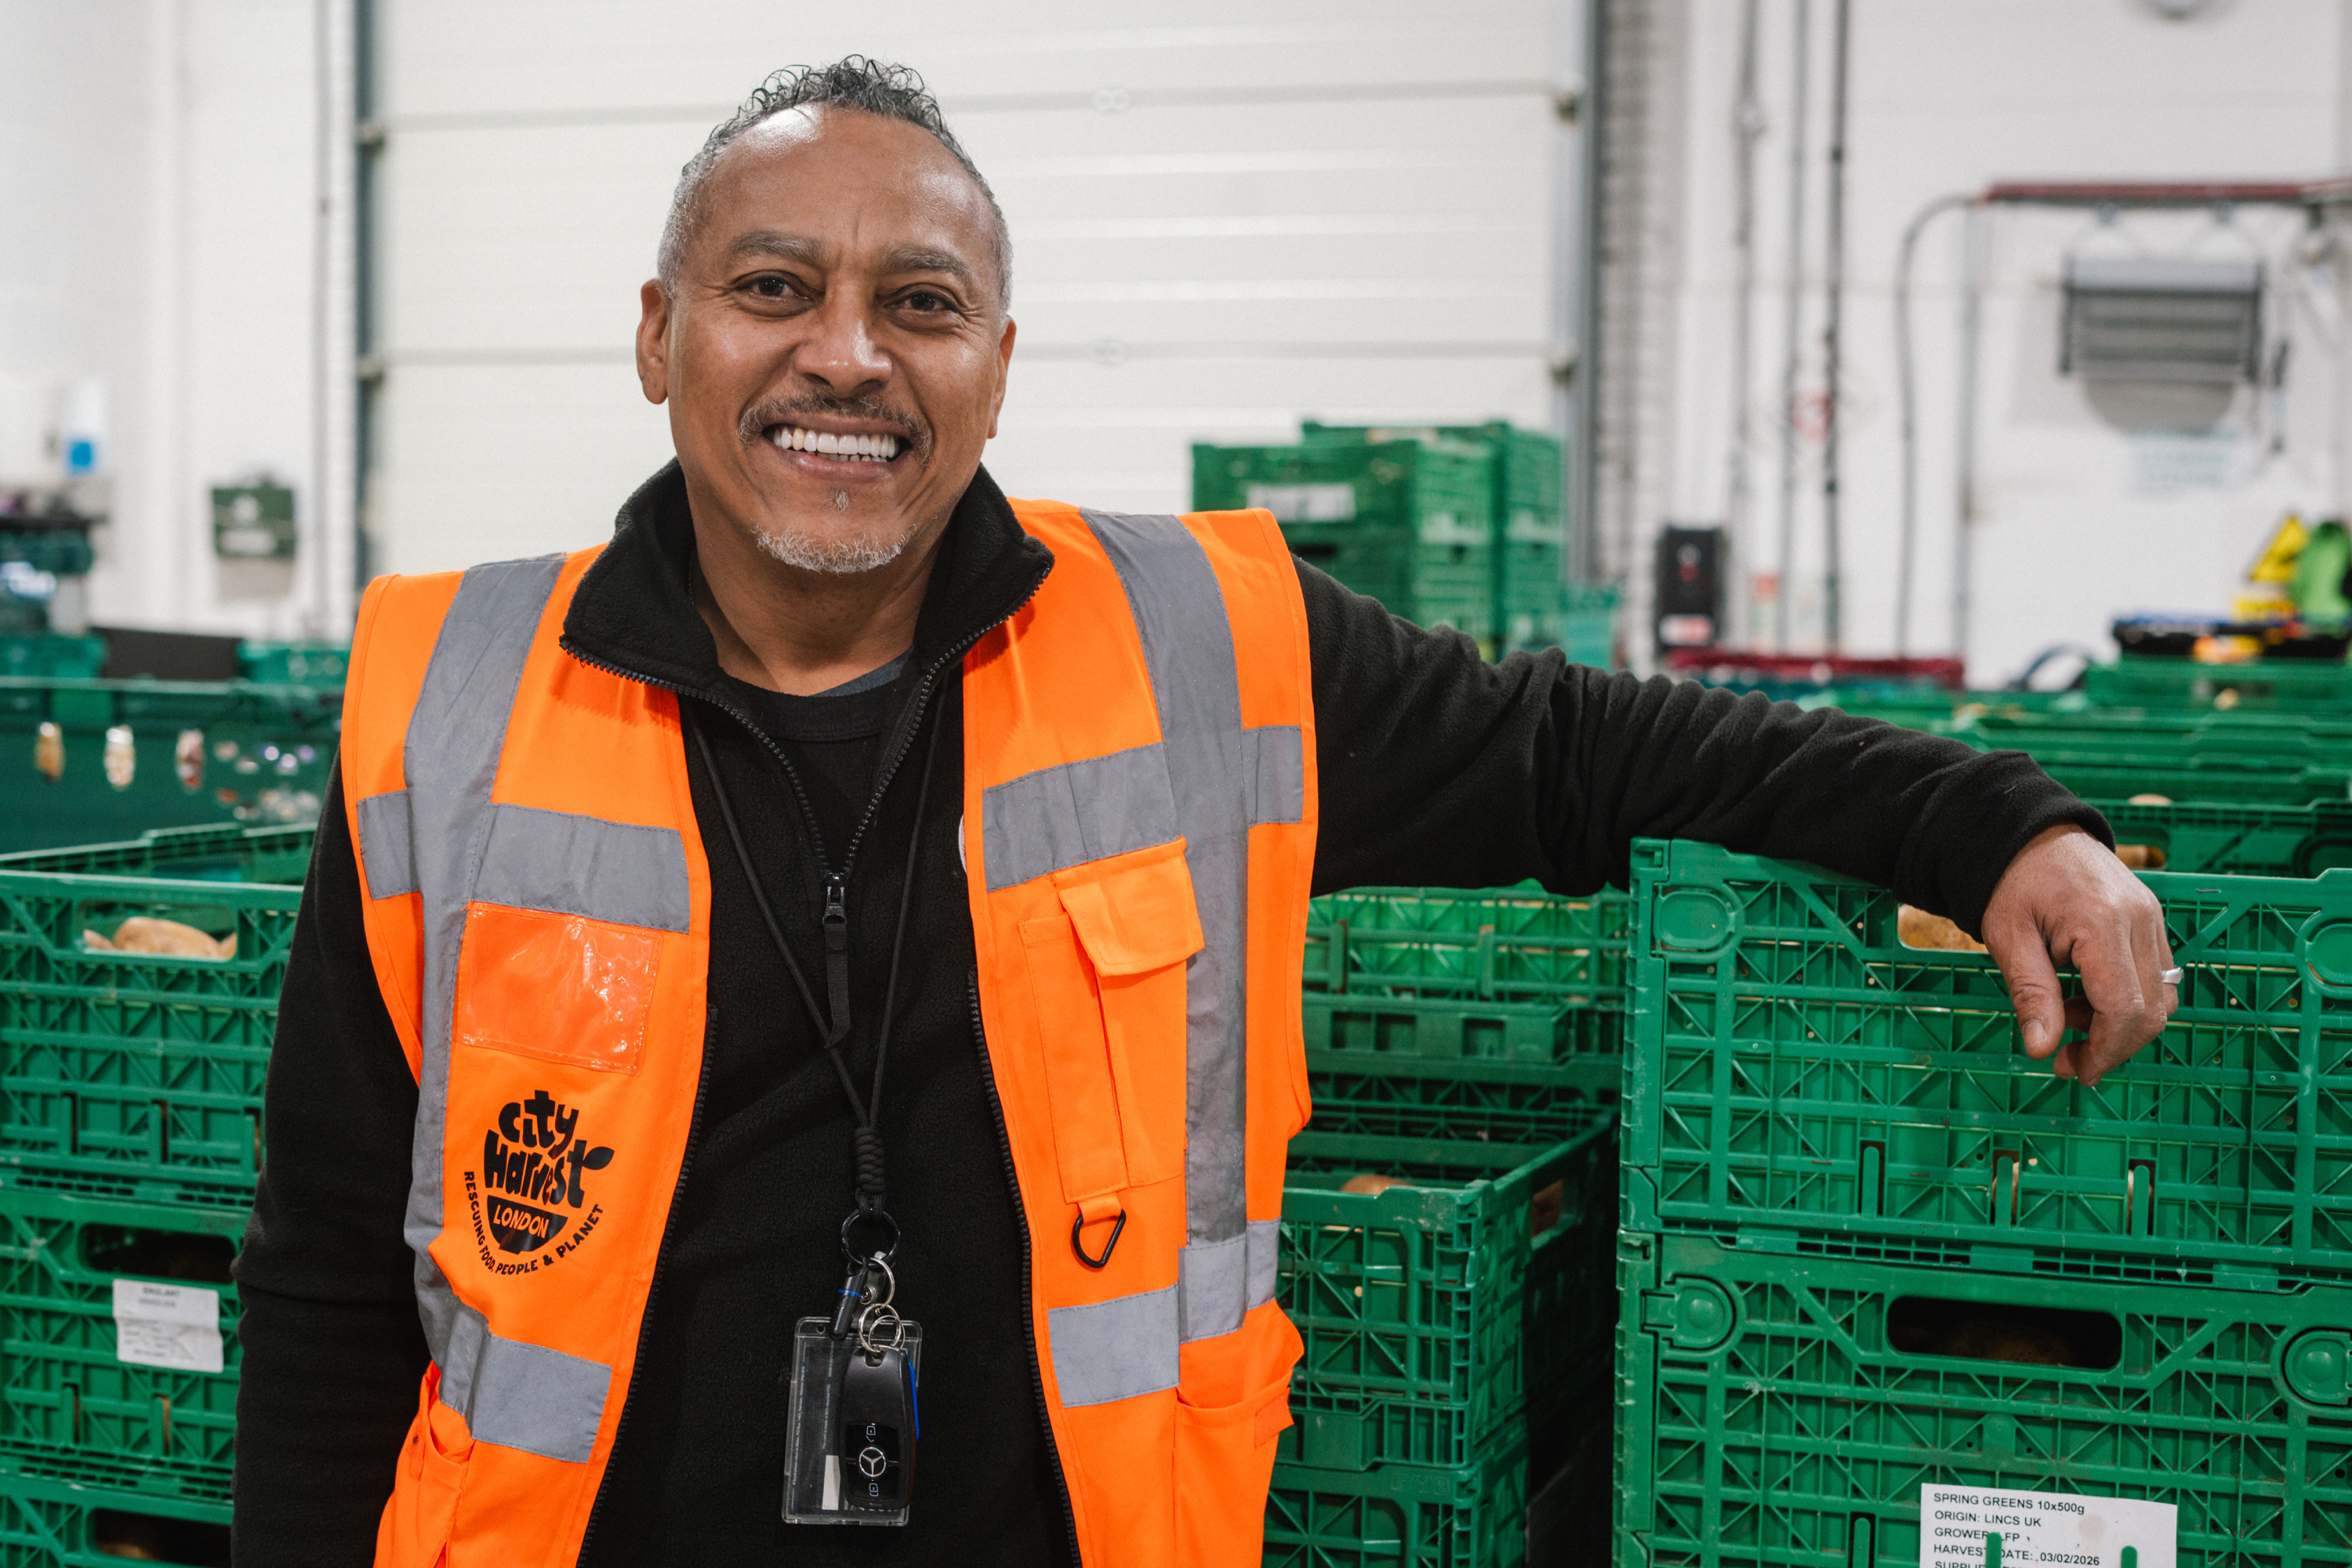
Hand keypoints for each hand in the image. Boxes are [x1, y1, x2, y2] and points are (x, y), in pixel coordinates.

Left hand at [1979, 824, 2176, 1086]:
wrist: (2031, 833)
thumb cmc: (2013, 881)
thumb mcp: (2008, 938)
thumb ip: (2031, 995)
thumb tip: (2041, 1049)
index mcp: (2102, 923)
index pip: (2124, 1008)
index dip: (2103, 1050)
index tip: (2073, 1069)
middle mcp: (2140, 921)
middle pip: (2151, 1010)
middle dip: (2113, 1046)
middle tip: (2068, 1061)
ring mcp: (2153, 919)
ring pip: (2160, 997)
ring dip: (2120, 1025)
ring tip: (2066, 1019)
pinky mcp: (2152, 920)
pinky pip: (2156, 976)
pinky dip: (2127, 1000)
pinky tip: (2084, 998)